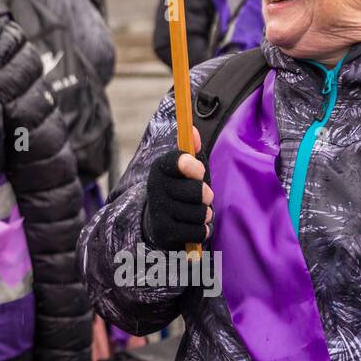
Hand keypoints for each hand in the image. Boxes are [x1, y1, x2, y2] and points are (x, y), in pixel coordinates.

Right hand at [142, 127, 212, 250]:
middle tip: (204, 195)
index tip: (199, 170)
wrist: (157, 221)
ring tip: (197, 211)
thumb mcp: (184, 170)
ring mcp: (158, 210)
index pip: (177, 161)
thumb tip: (193, 129)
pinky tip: (193, 226)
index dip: (192, 166)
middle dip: (205, 195)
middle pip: (197, 192)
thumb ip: (191, 150)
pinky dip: (201, 230)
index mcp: (160, 168)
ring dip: (203, 214)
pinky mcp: (164, 231)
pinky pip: (196, 231)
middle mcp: (155, 188)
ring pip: (199, 213)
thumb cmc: (178, 190)